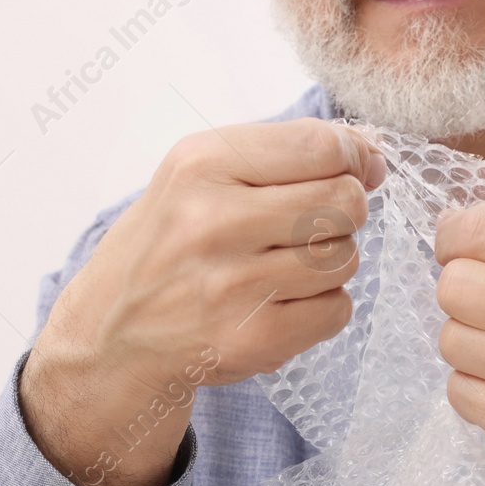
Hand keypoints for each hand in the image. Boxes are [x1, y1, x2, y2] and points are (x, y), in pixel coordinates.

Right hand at [22, 118, 386, 485]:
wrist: (113, 334)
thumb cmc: (170, 244)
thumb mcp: (202, 175)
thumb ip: (285, 153)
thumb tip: (372, 150)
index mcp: (201, 164)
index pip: (321, 146)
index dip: (355, 158)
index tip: (356, 170)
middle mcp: (212, 221)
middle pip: (344, 202)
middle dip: (344, 212)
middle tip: (312, 224)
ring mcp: (231, 286)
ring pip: (345, 259)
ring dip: (329, 262)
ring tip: (285, 266)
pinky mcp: (250, 339)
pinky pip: (336, 310)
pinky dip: (322, 307)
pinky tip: (283, 302)